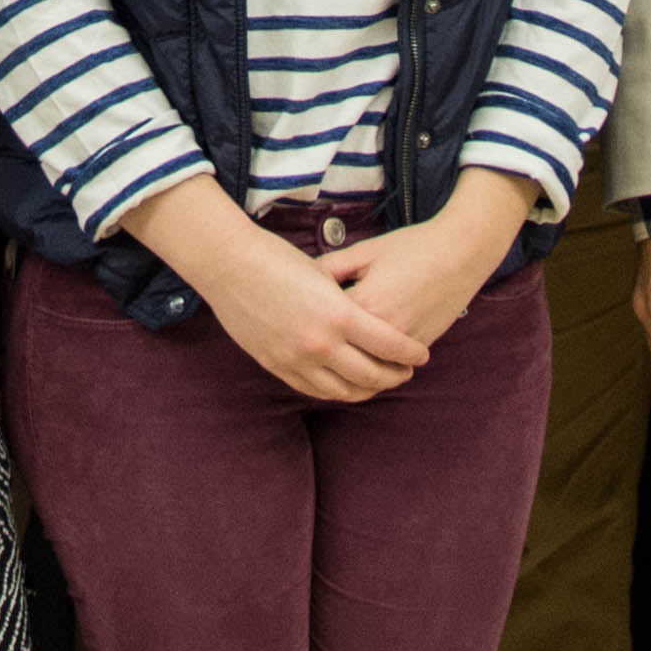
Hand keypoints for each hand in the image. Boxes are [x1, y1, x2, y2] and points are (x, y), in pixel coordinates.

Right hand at [195, 229, 432, 404]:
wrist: (229, 265)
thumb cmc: (278, 260)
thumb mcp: (325, 275)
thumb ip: (348, 302)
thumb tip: (372, 319)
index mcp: (338, 314)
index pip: (389, 345)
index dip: (410, 353)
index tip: (421, 355)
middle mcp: (320, 343)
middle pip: (371, 374)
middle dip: (394, 376)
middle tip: (405, 372)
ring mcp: (296, 359)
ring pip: (343, 390)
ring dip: (367, 390)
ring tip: (378, 382)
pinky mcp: (277, 366)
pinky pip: (314, 389)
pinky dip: (335, 391)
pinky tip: (345, 384)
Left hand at [320, 174, 531, 359]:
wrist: (461, 252)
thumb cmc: (412, 247)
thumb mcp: (364, 251)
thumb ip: (329, 268)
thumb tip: (303, 282)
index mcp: (361, 306)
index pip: (320, 324)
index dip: (307, 317)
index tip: (298, 313)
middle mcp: (381, 333)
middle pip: (340, 356)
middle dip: (323, 350)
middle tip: (308, 342)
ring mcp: (403, 345)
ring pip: (365, 370)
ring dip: (348, 367)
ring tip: (331, 356)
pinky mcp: (419, 348)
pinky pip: (389, 368)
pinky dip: (375, 367)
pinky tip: (362, 357)